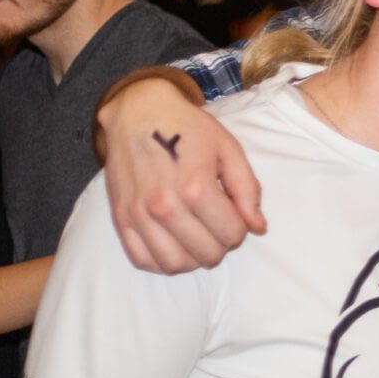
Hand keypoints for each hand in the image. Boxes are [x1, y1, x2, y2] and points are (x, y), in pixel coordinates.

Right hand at [99, 78, 261, 272]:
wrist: (139, 113)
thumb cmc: (189, 130)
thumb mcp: (229, 150)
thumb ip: (248, 190)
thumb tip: (258, 227)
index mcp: (195, 187)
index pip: (232, 234)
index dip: (240, 228)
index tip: (234, 214)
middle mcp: (164, 206)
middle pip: (207, 254)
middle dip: (221, 245)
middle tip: (218, 226)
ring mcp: (138, 215)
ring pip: (175, 264)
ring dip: (194, 258)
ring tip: (198, 238)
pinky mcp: (120, 219)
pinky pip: (142, 260)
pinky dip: (162, 262)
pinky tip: (174, 245)